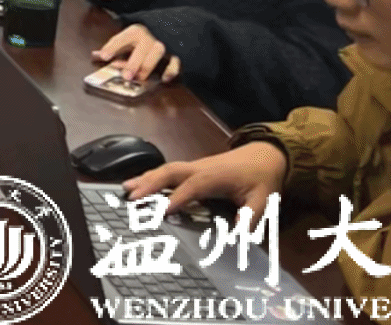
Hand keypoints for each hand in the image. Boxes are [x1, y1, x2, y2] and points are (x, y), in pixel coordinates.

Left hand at [94, 23, 179, 84]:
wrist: (170, 26)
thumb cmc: (143, 37)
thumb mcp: (128, 38)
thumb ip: (113, 47)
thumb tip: (95, 55)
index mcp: (134, 31)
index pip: (121, 38)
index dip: (112, 47)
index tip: (103, 57)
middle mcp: (148, 37)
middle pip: (140, 49)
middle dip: (133, 63)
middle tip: (126, 76)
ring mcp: (163, 44)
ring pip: (156, 53)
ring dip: (147, 66)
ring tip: (140, 77)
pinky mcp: (176, 53)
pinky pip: (175, 61)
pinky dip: (171, 70)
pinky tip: (164, 78)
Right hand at [123, 141, 287, 217]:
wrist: (265, 155)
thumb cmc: (261, 179)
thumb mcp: (264, 200)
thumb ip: (251, 217)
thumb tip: (237, 236)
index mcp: (215, 177)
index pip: (193, 187)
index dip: (178, 198)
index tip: (162, 211)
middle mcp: (199, 169)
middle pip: (170, 172)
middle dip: (150, 184)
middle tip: (131, 197)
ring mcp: (193, 166)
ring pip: (165, 169)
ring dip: (145, 179)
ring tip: (125, 190)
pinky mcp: (191, 169)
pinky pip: (167, 171)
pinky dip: (150, 176)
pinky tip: (137, 183)